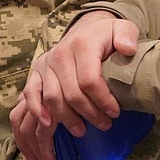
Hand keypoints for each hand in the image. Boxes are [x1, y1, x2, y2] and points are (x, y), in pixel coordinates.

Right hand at [10, 11, 139, 159]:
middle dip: (90, 114)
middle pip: (72, 93)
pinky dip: (37, 110)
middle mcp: (60, 54)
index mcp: (82, 45)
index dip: (103, 101)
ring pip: (53, 98)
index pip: (90, 80)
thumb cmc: (105, 35)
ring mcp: (46, 64)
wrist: (84, 29)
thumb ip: (127, 35)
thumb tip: (127, 48)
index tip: (115, 112)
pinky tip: (48, 124)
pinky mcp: (36, 72)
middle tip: (105, 125)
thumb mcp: (121, 29)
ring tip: (82, 130)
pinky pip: (31, 93)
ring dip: (67, 118)